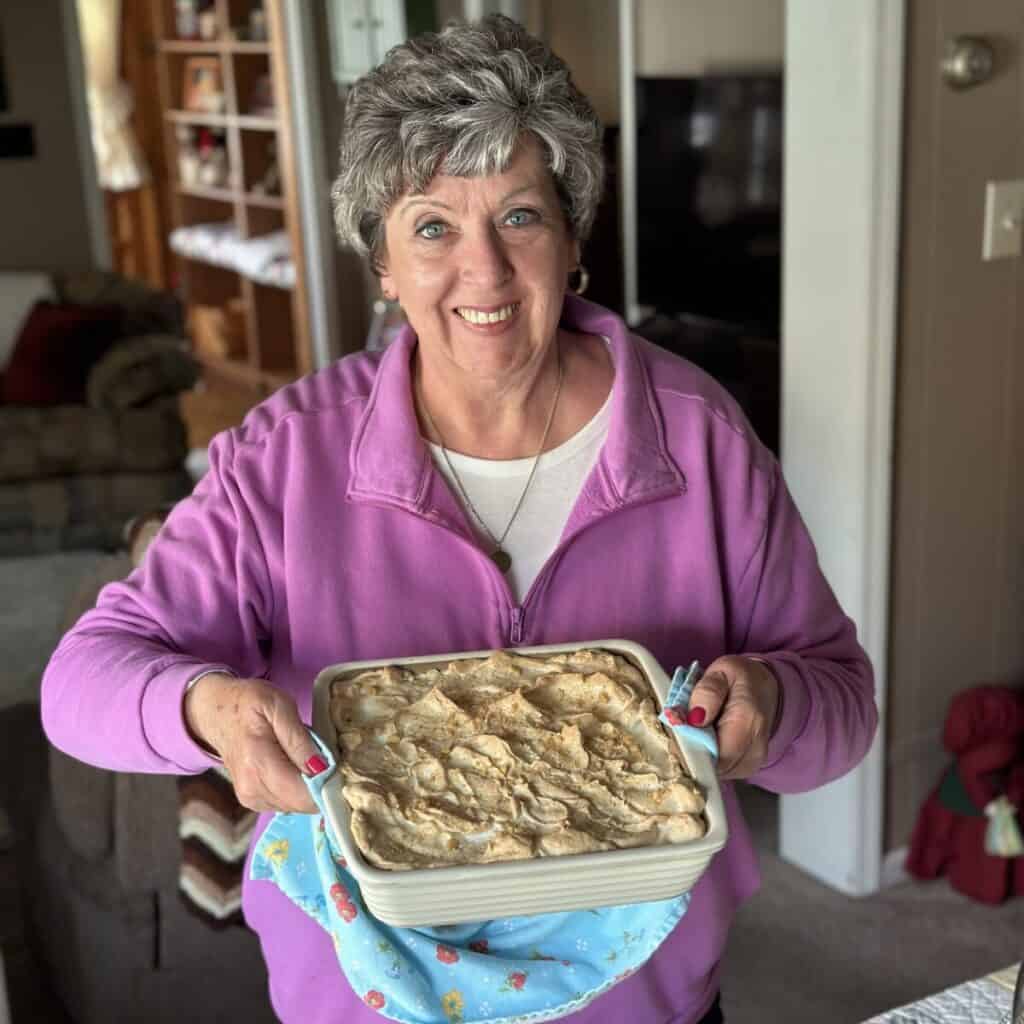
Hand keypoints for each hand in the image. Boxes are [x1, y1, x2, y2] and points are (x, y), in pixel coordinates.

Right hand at [184, 673, 319, 812]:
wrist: (215, 712)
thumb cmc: (248, 703)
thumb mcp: (279, 705)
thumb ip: (299, 738)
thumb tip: (321, 768)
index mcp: (258, 763)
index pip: (303, 794)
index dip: (329, 786)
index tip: (344, 770)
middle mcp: (252, 788)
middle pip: (302, 804)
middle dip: (323, 787)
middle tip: (331, 761)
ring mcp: (250, 798)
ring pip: (296, 807)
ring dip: (311, 789)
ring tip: (313, 761)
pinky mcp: (252, 801)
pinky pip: (286, 804)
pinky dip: (298, 791)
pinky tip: (298, 770)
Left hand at [686, 656, 779, 779]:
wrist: (764, 689)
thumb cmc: (741, 679)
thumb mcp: (722, 670)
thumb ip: (707, 691)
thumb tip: (694, 718)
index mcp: (747, 720)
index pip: (715, 754)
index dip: (690, 749)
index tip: (675, 735)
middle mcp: (755, 748)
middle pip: (713, 767)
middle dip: (692, 752)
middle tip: (681, 730)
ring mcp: (753, 761)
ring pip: (715, 772)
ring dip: (700, 756)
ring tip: (697, 732)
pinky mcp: (747, 768)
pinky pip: (721, 771)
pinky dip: (709, 759)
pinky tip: (706, 741)